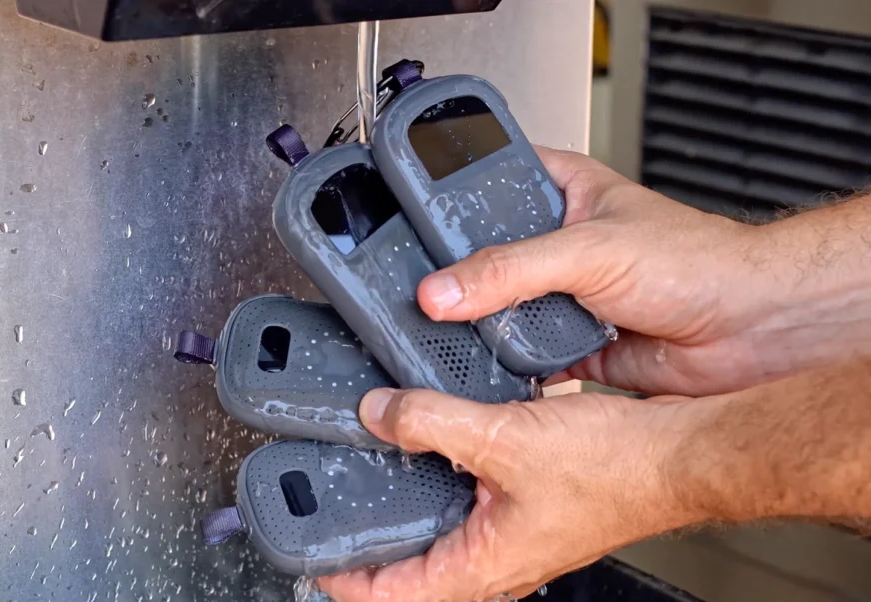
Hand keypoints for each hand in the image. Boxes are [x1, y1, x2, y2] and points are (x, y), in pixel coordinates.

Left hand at [317, 388, 694, 601]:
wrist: (677, 456)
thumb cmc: (615, 469)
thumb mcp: (504, 438)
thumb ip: (432, 422)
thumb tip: (381, 414)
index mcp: (485, 564)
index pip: (396, 593)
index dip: (348, 581)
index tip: (313, 560)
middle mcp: (498, 558)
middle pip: (416, 568)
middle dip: (372, 548)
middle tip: (334, 519)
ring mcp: (515, 534)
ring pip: (444, 531)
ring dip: (407, 509)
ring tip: (370, 480)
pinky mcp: (529, 505)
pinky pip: (470, 500)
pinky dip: (444, 477)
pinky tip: (434, 443)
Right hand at [416, 147, 855, 396]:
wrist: (749, 331)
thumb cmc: (698, 263)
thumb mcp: (589, 250)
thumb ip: (509, 270)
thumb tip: (442, 290)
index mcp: (561, 191)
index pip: (486, 183)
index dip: (444, 201)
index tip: (402, 224)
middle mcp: (556, 243)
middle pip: (482, 257)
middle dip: (455, 278)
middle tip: (418, 291)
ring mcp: (561, 295)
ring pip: (498, 310)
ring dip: (480, 325)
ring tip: (446, 331)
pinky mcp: (569, 343)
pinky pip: (520, 354)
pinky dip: (506, 364)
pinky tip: (486, 366)